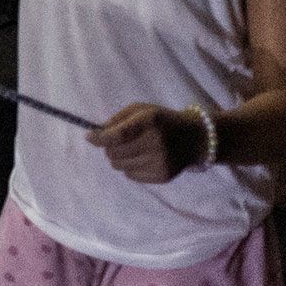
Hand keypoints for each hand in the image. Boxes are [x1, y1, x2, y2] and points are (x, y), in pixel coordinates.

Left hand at [87, 103, 202, 183]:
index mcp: (150, 122)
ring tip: (132, 149)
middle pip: (114, 153)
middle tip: (117, 142)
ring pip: (119, 166)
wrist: (195, 138)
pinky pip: (130, 176)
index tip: (90, 137)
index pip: (117, 135)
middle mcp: (156, 143)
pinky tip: (143, 158)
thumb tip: (96, 135)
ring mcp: (160, 162)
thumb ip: (118, 119)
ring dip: (119, 158)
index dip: (99, 138)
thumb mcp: (142, 109)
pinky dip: (130, 167)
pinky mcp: (162, 176)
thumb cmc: (162, 120)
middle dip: (109, 147)